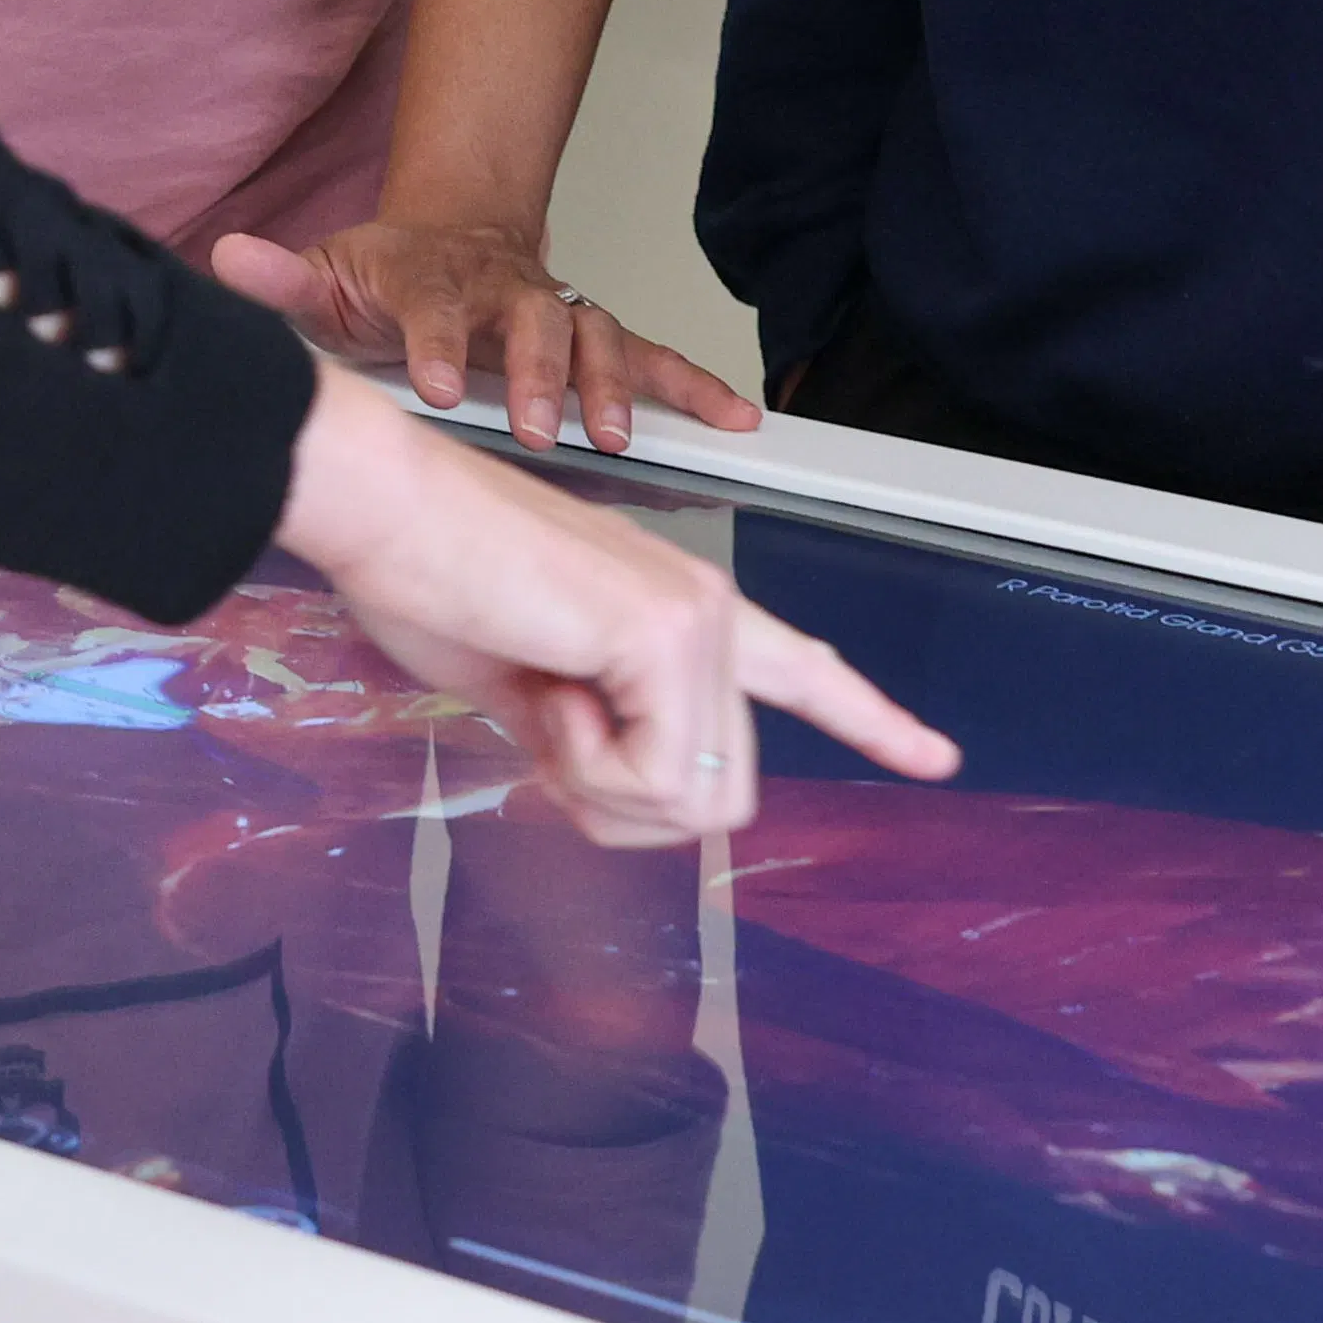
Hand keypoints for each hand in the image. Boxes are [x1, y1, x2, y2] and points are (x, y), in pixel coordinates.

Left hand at [212, 225, 764, 452]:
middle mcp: (505, 290)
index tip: (438, 384)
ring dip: (612, 386)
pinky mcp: (596, 338)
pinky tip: (734, 417)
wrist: (450, 237)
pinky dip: (695, 383)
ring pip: (597, 337)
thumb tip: (227, 258)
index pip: (434, 305)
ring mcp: (557, 311)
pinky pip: (654, 359)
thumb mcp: (326, 280)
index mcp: (433, 279)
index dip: (437, 342)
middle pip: (533, 320)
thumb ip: (282, 282)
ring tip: (620, 438)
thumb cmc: (386, 279)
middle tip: (540, 428)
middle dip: (539, 374)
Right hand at [270, 367, 953, 842]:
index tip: (937, 757)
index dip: (871, 721)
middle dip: (621, 805)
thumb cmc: (433, 583)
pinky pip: (653, 780)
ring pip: (691, 804)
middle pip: (717, 799)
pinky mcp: (669, 638)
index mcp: (684, 616)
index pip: (805, 674)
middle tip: (550, 729)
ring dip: (597, 786)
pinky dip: (582, 765)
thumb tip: (610, 794)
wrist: (385, 517)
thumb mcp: (527, 688)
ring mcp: (699, 623)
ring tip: (544, 694)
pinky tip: (548, 686)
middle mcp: (712, 614)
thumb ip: (589, 734)